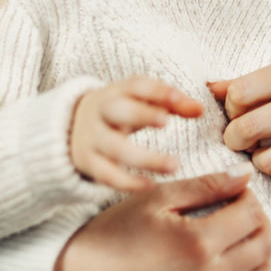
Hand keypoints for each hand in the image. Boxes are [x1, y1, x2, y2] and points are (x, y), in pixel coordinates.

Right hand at [56, 166, 270, 270]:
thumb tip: (244, 175)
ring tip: (240, 234)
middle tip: (240, 208)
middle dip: (260, 219)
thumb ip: (205, 186)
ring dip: (262, 250)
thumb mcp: (156, 198)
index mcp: (198, 243)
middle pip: (266, 244)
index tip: (234, 190)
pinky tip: (230, 262)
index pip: (252, 213)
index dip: (248, 195)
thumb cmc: (115, 233)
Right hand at [70, 75, 202, 190]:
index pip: (136, 86)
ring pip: (115, 148)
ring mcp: (92, 138)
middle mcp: (101, 112)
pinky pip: (106, 174)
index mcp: (116, 92)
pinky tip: (150, 185)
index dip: (157, 91)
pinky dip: (127, 181)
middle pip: (118, 110)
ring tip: (173, 165)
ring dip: (144, 158)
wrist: (70, 128)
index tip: (178, 98)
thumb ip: (171, 104)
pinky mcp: (88, 162)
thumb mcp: (139, 102)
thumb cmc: (119, 113)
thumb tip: (200, 109)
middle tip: (165, 121)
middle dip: (141, 114)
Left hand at [208, 57, 270, 185]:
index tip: (238, 112)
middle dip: (234, 138)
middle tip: (239, 139)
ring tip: (264, 151)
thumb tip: (207, 88)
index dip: (230, 108)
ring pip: (267, 161)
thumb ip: (252, 82)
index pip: (239, 94)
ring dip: (258, 160)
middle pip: (248, 128)